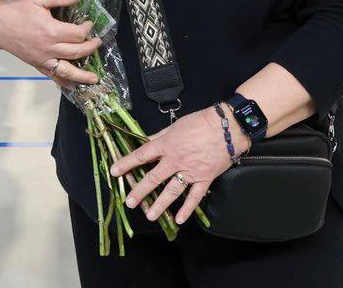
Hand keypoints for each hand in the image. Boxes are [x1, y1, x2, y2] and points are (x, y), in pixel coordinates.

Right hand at [0, 0, 100, 89]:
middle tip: (98, 42)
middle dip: (91, 47)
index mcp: (51, 31)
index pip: (78, 34)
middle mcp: (49, 48)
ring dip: (82, 75)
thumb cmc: (15, 9)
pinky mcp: (36, 64)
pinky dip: (63, 82)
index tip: (89, 23)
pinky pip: (52, 76)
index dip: (87, 28)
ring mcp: (42, 59)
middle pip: (77, 52)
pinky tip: (72, 85)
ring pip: (67, 70)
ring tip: (94, 79)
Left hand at [110, 105, 248, 224]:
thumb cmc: (202, 122)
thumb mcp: (176, 125)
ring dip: (160, 205)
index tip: (115, 171)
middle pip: (153, 177)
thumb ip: (161, 135)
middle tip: (129, 202)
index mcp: (166, 144)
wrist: (227, 127)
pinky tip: (178, 219)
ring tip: (149, 215)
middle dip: (140, 191)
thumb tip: (147, 140)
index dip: (126, 163)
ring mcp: (190, 171)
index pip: (141, 155)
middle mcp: (175, 160)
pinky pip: (194, 197)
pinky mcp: (204, 178)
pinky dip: (187, 209)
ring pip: (171, 191)